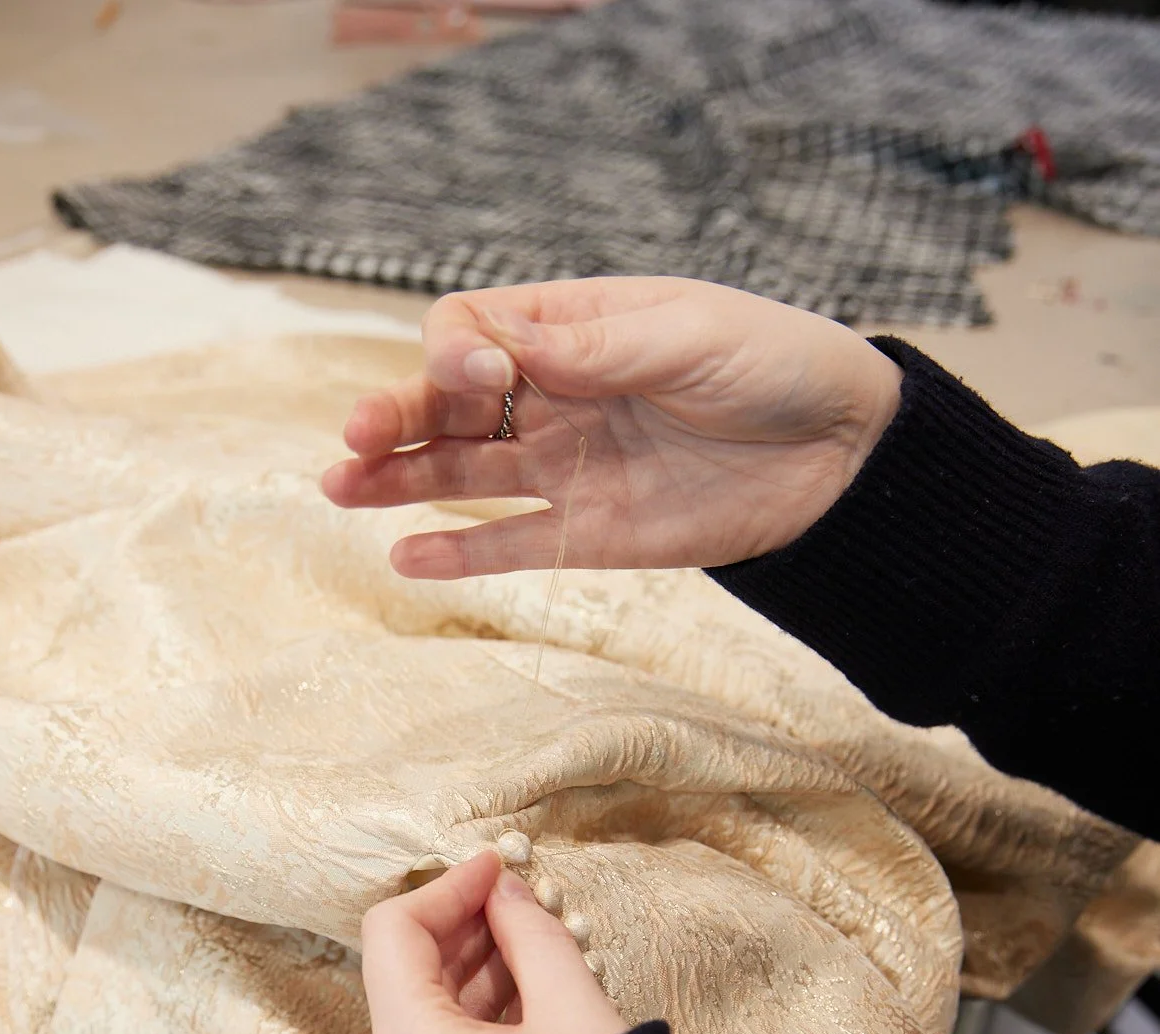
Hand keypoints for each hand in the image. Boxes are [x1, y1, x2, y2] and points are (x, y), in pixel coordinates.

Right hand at [321, 276, 901, 578]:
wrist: (841, 453)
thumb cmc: (774, 365)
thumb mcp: (691, 336)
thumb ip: (598, 349)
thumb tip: (505, 349)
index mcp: (574, 328)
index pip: (475, 332)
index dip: (459, 353)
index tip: (487, 377)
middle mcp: (555, 395)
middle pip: (450, 405)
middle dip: (398, 416)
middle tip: (355, 439)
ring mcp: (567, 465)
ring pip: (464, 472)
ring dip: (401, 480)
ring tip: (342, 489)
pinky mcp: (590, 532)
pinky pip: (510, 544)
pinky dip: (458, 552)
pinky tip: (406, 555)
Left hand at [362, 848, 626, 1033]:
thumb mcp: (576, 1014)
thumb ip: (533, 939)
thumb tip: (504, 893)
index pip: (394, 936)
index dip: (447, 888)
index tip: (499, 868)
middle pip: (405, 983)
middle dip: (463, 933)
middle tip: (522, 904)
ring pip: (427, 1029)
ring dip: (475, 980)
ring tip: (538, 951)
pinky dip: (478, 1030)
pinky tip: (533, 1007)